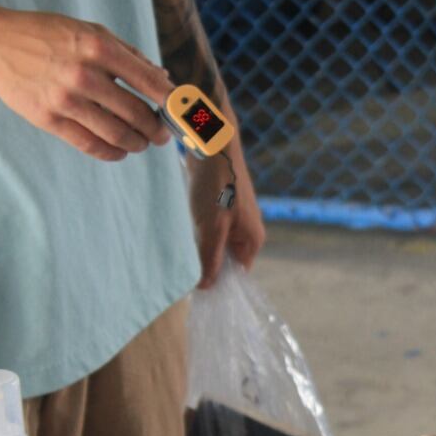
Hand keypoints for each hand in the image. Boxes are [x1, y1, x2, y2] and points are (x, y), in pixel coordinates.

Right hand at [0, 7, 173, 160]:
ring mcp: (66, 99)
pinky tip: (120, 151)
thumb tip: (162, 79)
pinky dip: (112, 152)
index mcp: (99, 47)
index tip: (182, 113)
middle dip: (157, 129)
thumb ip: (128, 54)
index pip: (150, 82)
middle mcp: (85, 74)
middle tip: (162, 134)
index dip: (172, 103)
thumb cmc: (48, 35)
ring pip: (117, 134)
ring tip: (142, 143)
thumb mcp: (89, 31)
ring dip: (137, 144)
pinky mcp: (49, 119)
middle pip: (137, 114)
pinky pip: (90, 145)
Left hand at [192, 144, 264, 283]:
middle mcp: (246, 232)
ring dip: (198, 246)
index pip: (237, 274)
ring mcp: (234, 218)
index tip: (195, 289)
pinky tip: (184, 228)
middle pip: (225, 259)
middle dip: (206, 263)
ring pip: (214, 243)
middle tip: (183, 268)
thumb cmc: (217, 187)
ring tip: (183, 246)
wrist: (212, 145)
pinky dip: (196, 231)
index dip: (218, 283)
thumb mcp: (212, 228)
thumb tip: (206, 288)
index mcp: (252, 240)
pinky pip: (209, 229)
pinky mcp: (221, 206)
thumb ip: (209, 259)